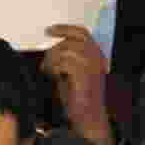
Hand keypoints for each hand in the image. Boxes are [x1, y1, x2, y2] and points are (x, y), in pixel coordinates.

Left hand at [41, 25, 115, 144]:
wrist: (89, 116)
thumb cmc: (78, 96)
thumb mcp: (71, 73)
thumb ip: (66, 58)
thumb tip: (50, 47)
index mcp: (96, 55)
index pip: (81, 33)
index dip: (64, 29)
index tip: (48, 30)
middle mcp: (97, 57)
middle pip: (68, 41)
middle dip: (53, 52)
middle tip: (46, 65)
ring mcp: (92, 65)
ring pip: (64, 50)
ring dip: (52, 61)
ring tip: (51, 73)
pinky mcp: (85, 73)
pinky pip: (64, 61)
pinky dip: (54, 68)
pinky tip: (55, 77)